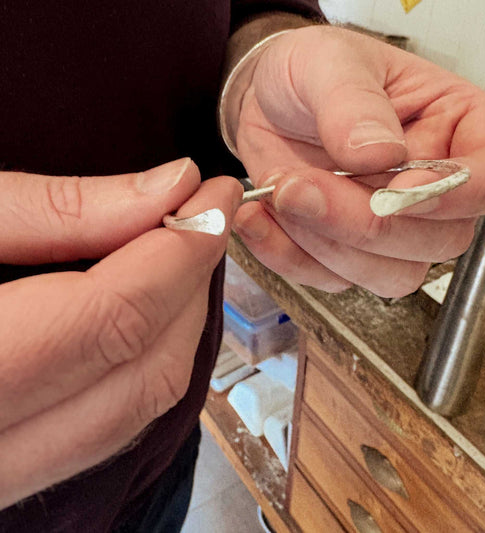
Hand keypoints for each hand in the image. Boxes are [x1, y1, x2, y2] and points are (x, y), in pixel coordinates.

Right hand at [0, 159, 242, 508]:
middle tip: (206, 217)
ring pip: (138, 407)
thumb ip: (57, 209)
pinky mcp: (9, 467)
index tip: (216, 195)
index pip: (115, 316)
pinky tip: (148, 306)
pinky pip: (110, 421)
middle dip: (192, 285)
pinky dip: (147, 358)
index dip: (183, 250)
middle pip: (143, 370)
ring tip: (185, 253)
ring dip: (180, 323)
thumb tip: (171, 187)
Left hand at [231, 26, 484, 295]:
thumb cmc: (309, 74)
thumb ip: (355, 103)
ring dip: (327, 243)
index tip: (403, 187)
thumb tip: (382, 152)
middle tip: (305, 184)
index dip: (467, 193)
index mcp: (458, 129)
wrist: (264, 104)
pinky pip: (331, 279)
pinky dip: (290, 256)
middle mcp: (433, 187)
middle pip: (440, 240)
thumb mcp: (328, 64)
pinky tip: (262, 217)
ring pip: (389, 273)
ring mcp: (392, 226)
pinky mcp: (346, 251)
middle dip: (367, 223)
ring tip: (281, 191)